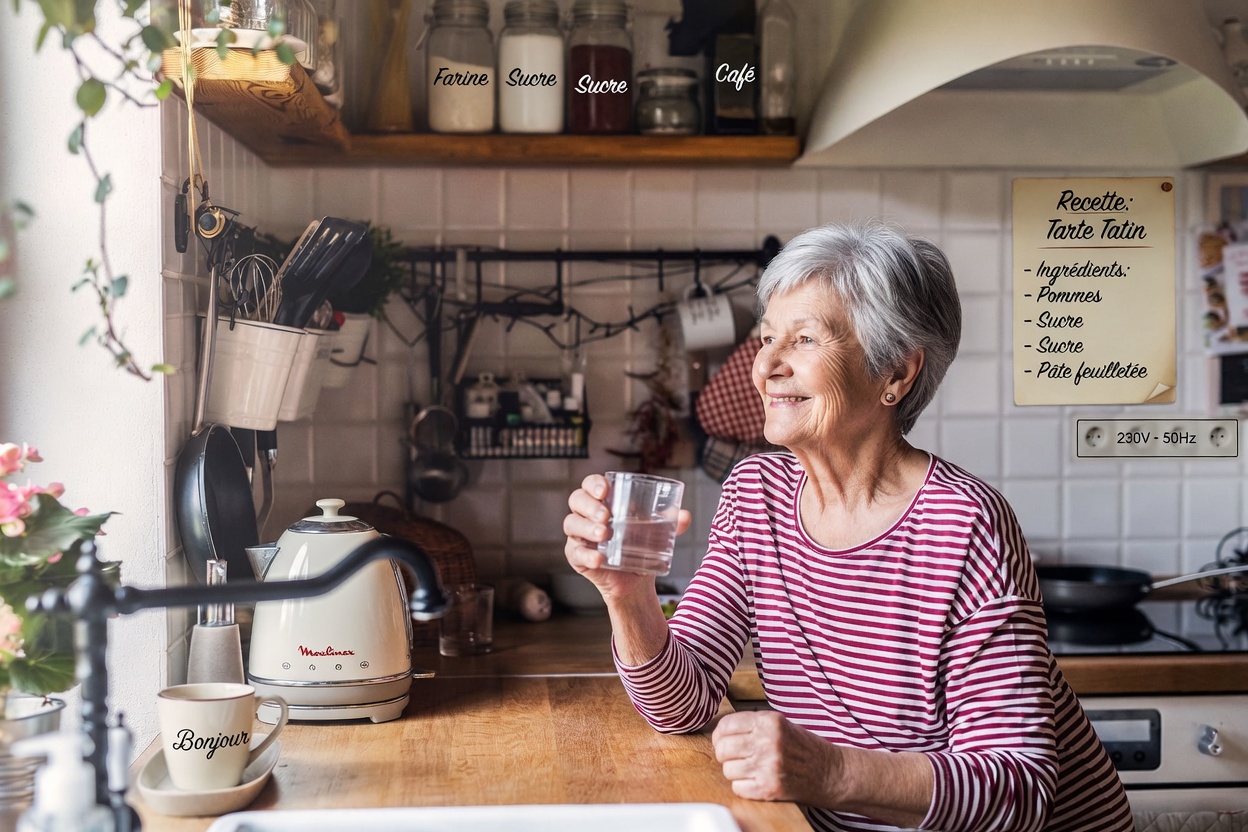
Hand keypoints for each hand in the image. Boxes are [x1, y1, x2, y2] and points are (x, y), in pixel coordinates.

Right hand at [562, 473, 691, 601]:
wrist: (637, 580)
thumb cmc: (641, 546)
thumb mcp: (656, 532)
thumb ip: (670, 522)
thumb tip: (685, 515)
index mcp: (603, 501)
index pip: (590, 485)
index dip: (593, 484)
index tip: (605, 490)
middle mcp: (586, 515)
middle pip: (576, 500)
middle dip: (590, 505)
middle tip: (606, 516)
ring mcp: (579, 536)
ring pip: (571, 524)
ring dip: (586, 527)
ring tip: (604, 534)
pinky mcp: (577, 556)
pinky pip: (575, 553)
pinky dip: (587, 555)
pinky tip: (599, 558)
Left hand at [711, 710, 839, 804]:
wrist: (831, 773)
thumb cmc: (805, 748)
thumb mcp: (781, 725)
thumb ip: (754, 725)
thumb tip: (721, 732)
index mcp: (770, 722)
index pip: (726, 725)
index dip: (720, 735)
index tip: (723, 741)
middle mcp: (768, 742)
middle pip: (723, 749)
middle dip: (725, 755)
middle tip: (736, 757)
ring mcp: (768, 766)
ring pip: (728, 770)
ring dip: (735, 772)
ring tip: (752, 769)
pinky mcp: (769, 788)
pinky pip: (738, 787)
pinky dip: (744, 786)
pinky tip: (757, 781)